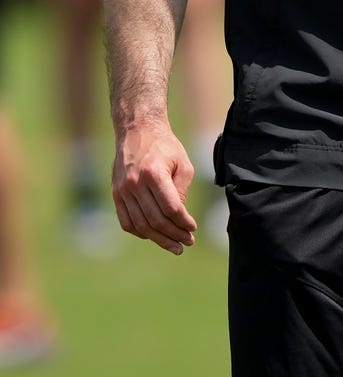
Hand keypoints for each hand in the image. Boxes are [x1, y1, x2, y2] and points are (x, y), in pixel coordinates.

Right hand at [111, 122, 196, 254]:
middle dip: (174, 235)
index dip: (183, 222)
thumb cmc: (165, 146)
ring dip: (159, 239)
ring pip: (141, 225)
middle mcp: (135, 183)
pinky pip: (126, 222)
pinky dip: (140, 233)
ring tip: (174, 246)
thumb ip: (181, 190)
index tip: (193, 228)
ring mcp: (123, 190)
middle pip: (156, 220)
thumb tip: (179, 217)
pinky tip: (154, 236)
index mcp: (154, 173)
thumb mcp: (182, 163)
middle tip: (187, 243)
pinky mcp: (116, 194)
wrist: (138, 130)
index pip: (171, 208)